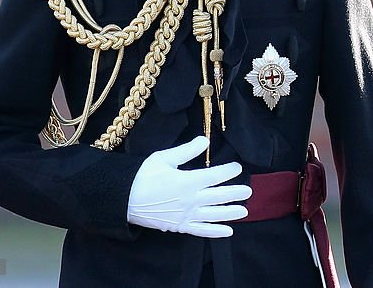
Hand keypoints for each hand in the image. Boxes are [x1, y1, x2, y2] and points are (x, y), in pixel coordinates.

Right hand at [127, 136, 250, 237]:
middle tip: (248, 191)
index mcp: (188, 180)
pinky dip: (215, 232)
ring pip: (214, 214)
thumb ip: (187, 150)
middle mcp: (191, 199)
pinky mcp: (179, 225)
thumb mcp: (164, 157)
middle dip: (235, 193)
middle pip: (219, 196)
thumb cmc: (142, 175)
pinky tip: (228, 231)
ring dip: (230, 213)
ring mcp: (186, 214)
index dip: (228, 171)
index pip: (215, 176)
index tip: (237, 168)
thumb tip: (205, 140)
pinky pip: (201, 230)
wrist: (123, 198)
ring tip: (244, 211)